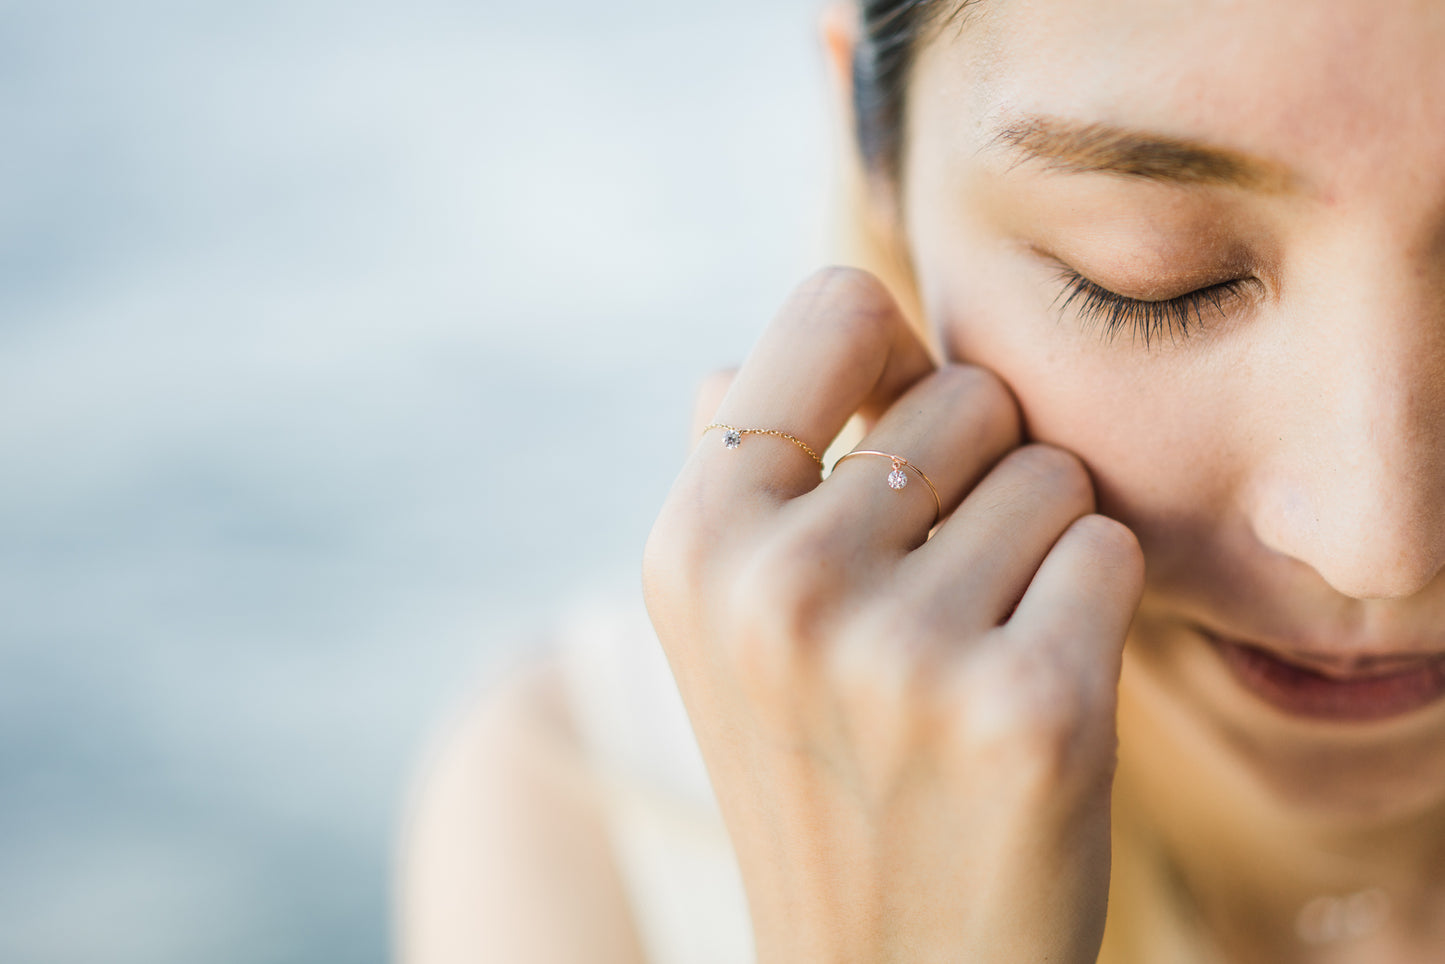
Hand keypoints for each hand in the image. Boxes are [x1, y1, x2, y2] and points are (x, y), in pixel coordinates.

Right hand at [642, 268, 1144, 962]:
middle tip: (936, 593)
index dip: (890, 361)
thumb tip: (737, 356)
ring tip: (973, 652)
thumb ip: (733, 476)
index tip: (895, 435)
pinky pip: (1110, 553)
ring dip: (1037, 550)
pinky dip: (1090, 611)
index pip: (835, 311)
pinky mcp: (1029, 711)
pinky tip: (1029, 693)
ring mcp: (901, 653)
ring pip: (1053, 474)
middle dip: (976, 476)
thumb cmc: (820, 771)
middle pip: (970, 392)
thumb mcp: (725, 628)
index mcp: (694, 540)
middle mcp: (779, 586)